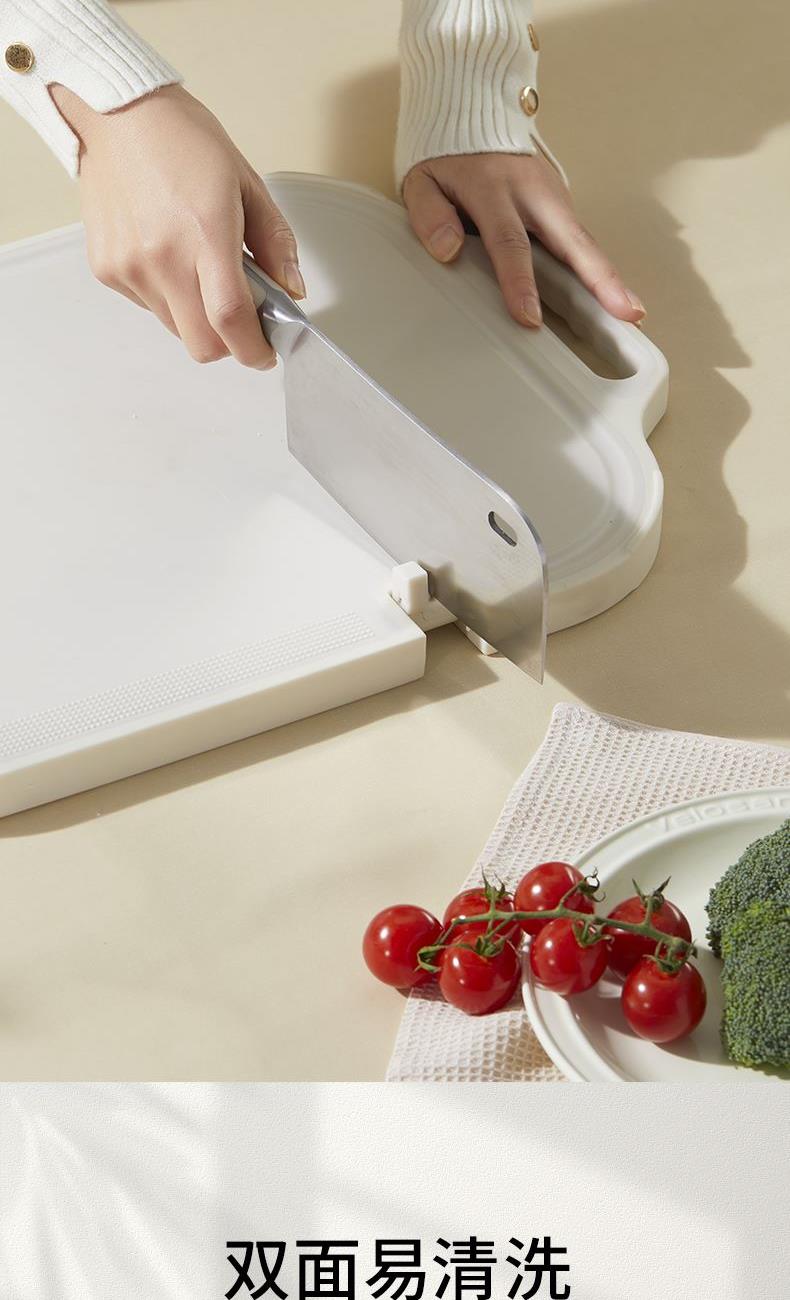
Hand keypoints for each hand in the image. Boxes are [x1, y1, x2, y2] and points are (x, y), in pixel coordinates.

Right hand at [51, 83, 302, 367]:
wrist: (116, 114)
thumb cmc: (182, 139)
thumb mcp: (246, 183)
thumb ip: (275, 243)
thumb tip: (292, 289)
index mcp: (206, 232)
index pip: (230, 320)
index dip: (254, 350)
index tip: (265, 353)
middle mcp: (163, 257)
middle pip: (202, 344)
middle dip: (227, 342)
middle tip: (237, 314)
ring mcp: (130, 267)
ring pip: (175, 328)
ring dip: (196, 316)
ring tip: (196, 265)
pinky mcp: (107, 269)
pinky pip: (147, 306)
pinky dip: (166, 296)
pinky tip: (165, 252)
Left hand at [403, 152, 644, 327]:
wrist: (473, 108)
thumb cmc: (446, 154)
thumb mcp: (421, 179)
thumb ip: (429, 215)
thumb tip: (447, 251)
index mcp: (493, 187)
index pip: (508, 241)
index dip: (519, 281)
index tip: (529, 317)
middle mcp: (533, 192)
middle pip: (571, 240)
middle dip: (600, 278)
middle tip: (625, 311)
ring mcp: (553, 196)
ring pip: (584, 241)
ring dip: (609, 277)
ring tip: (632, 313)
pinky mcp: (561, 203)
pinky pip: (579, 240)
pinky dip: (598, 268)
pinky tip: (614, 298)